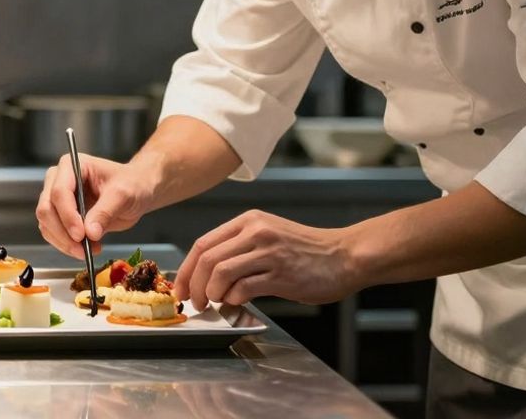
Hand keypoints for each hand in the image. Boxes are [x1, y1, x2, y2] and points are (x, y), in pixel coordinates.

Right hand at [35, 153, 156, 259]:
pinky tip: (87, 248)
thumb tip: (90, 232)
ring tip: (88, 250)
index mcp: (72, 165)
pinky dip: (66, 245)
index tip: (80, 234)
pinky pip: (53, 233)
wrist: (137, 192)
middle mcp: (58, 179)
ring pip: (46, 224)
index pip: (60, 191)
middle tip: (82, 248)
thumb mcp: (123, 194)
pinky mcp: (60, 215)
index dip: (68, 215)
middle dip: (63, 232)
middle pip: (47, 209)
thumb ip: (105, 212)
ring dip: (64, 242)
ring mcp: (56, 198)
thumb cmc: (131, 184)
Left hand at [174, 210, 358, 310]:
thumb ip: (238, 248)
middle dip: (194, 285)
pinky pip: (245, 288)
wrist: (345, 256)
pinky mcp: (282, 274)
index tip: (180, 288)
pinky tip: (237, 302)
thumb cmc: (305, 250)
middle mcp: (256, 232)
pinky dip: (234, 298)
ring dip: (211, 293)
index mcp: (248, 221)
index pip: (203, 244)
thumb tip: (206, 275)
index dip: (186, 269)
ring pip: (221, 273)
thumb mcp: (267, 236)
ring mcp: (269, 252)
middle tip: (195, 302)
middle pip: (208, 259)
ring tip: (215, 303)